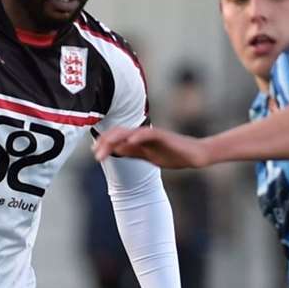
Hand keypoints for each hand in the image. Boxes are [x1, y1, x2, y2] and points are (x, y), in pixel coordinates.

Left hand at [93, 125, 210, 168]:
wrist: (194, 155)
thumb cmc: (173, 154)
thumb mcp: (147, 155)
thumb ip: (132, 152)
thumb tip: (115, 150)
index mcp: (139, 138)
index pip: (117, 137)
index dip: (104, 142)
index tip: (94, 151)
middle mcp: (143, 133)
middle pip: (120, 132)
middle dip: (105, 142)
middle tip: (94, 153)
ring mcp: (153, 134)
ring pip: (130, 132)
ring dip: (116, 140)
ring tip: (105, 148)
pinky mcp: (163, 136)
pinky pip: (148, 134)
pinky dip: (138, 137)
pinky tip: (129, 141)